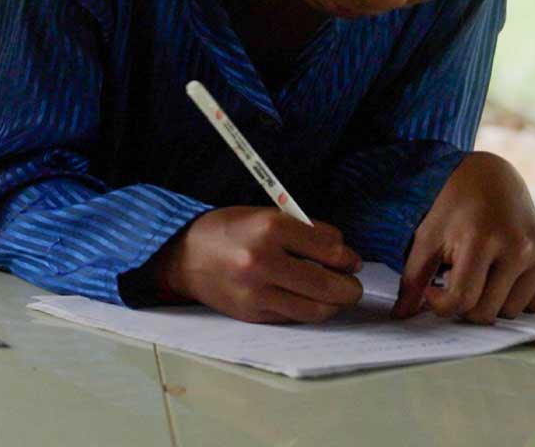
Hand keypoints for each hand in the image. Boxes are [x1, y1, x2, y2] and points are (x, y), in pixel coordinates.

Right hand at [154, 207, 363, 322]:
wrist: (183, 254)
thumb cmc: (227, 230)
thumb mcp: (264, 215)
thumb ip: (304, 231)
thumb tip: (342, 253)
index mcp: (269, 228)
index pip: (329, 249)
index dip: (348, 257)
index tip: (351, 260)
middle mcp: (262, 261)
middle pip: (328, 285)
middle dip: (350, 287)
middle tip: (352, 284)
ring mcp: (256, 292)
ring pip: (316, 309)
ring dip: (334, 304)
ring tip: (334, 296)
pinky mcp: (252, 314)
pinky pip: (294, 318)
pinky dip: (308, 310)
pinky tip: (308, 300)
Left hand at [393, 151, 534, 323]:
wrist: (490, 179)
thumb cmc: (453, 208)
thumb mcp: (426, 237)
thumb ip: (413, 279)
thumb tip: (401, 315)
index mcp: (481, 240)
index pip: (462, 300)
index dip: (441, 304)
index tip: (432, 291)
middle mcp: (517, 248)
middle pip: (486, 312)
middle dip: (466, 304)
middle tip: (456, 280)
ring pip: (511, 313)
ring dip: (492, 302)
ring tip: (481, 273)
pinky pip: (534, 304)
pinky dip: (516, 297)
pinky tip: (502, 273)